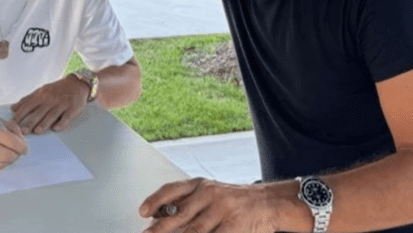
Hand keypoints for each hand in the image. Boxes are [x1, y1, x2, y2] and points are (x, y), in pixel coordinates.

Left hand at [11, 75, 89, 134]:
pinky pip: (66, 117)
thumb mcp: (42, 90)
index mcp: (42, 95)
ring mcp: (62, 104)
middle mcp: (51, 99)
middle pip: (39, 112)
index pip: (28, 105)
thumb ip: (28, 99)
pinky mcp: (73, 109)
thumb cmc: (57, 89)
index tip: (12, 123)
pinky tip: (56, 128)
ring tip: (37, 131)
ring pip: (52, 114)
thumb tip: (13, 108)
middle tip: (22, 132)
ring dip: (44, 123)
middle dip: (30, 122)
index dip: (20, 114)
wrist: (78, 83)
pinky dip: (61, 123)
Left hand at [139, 178, 277, 232]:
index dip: (155, 200)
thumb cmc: (235, 201)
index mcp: (201, 185)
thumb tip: (156, 214)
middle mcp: (210, 195)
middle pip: (179, 214)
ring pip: (193, 231)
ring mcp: (222, 212)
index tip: (142, 212)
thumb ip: (186, 201)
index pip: (173, 189)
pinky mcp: (233, 228)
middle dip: (160, 228)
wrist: (270, 203)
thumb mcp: (210, 193)